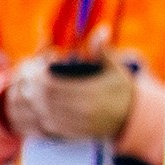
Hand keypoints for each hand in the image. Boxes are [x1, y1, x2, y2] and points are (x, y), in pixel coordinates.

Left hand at [1, 52, 135, 140]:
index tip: (37, 67)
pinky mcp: (76, 134)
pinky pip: (50, 126)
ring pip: (44, 113)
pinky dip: (42, 116)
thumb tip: (101, 30)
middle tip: (29, 78)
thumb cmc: (122, 90)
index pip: (51, 84)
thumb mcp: (115, 68)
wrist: (135, 118)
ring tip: (32, 91)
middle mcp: (83, 110)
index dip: (38, 75)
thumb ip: (103, 50)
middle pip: (44, 99)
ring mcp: (79, 124)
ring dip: (35, 102)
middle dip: (33, 88)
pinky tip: (41, 106)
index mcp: (89, 92)